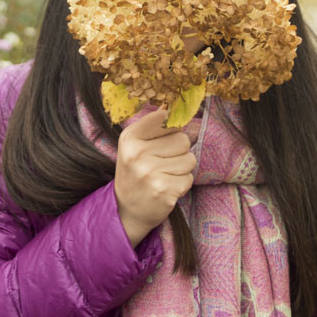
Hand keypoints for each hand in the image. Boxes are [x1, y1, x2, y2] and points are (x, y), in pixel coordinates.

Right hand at [114, 107, 198, 246]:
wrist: (126, 210)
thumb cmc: (135, 171)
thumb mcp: (135, 145)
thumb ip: (153, 126)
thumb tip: (170, 107)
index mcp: (130, 138)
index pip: (165, 119)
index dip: (171, 128)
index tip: (164, 137)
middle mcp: (138, 154)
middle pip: (183, 139)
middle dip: (179, 151)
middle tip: (163, 162)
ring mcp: (151, 173)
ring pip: (190, 159)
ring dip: (182, 168)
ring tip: (165, 175)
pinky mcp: (164, 191)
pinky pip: (189, 178)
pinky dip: (182, 183)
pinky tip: (167, 187)